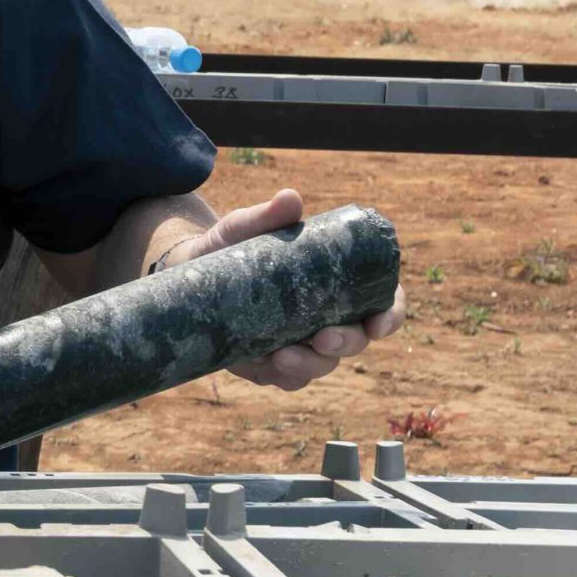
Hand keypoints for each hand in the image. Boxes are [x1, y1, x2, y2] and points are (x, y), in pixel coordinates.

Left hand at [163, 188, 405, 390]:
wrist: (187, 269)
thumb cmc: (229, 246)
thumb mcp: (244, 229)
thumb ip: (267, 216)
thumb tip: (291, 198)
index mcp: (335, 286)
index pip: (380, 303)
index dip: (389, 316)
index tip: (378, 324)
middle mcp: (324, 318)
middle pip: (354, 340)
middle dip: (344, 344)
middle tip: (322, 339)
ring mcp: (298, 342)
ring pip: (319, 365)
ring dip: (308, 366)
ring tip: (281, 357)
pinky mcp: (268, 360)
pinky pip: (283, 378)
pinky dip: (277, 374)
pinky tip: (261, 362)